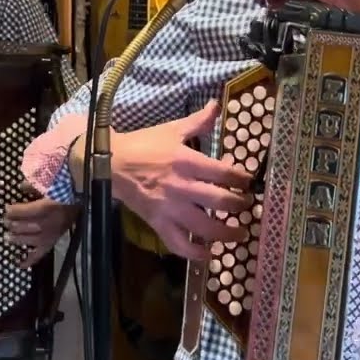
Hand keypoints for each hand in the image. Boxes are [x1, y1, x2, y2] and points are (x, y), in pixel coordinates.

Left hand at [5, 183, 79, 266]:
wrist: (81, 199)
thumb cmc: (65, 190)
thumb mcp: (50, 184)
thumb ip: (34, 186)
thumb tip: (20, 186)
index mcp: (46, 208)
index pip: (23, 211)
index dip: (12, 210)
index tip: (6, 208)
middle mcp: (47, 223)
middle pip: (24, 226)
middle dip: (12, 224)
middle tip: (6, 222)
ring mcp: (50, 234)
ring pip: (29, 240)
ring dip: (17, 239)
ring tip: (8, 237)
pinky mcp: (53, 241)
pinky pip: (40, 254)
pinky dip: (29, 260)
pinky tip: (19, 263)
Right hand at [112, 99, 253, 260]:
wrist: (111, 163)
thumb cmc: (144, 145)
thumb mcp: (172, 129)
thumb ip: (198, 121)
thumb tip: (216, 104)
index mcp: (186, 161)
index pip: (223, 173)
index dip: (241, 179)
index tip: (249, 183)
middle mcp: (181, 187)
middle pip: (219, 201)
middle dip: (239, 205)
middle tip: (247, 206)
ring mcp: (169, 208)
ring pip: (204, 227)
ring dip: (226, 233)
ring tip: (240, 234)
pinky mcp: (157, 223)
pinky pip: (178, 243)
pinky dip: (194, 253)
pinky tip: (208, 255)